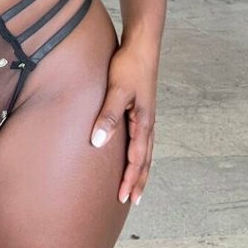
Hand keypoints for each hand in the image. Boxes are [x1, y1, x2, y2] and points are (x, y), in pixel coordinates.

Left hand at [89, 42, 157, 205]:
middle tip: (132, 201)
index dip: (131, 179)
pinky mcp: (141, 109)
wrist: (142, 46)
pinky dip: (140, 154)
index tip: (124, 198)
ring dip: (141, 170)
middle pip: (145, 159)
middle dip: (139, 181)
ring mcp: (146, 116)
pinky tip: (134, 155)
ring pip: (146, 151)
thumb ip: (108, 115)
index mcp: (144, 122)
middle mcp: (148, 123)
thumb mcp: (116, 90)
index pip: (138, 159)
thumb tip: (99, 142)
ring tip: (136, 185)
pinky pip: (142, 139)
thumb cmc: (129, 66)